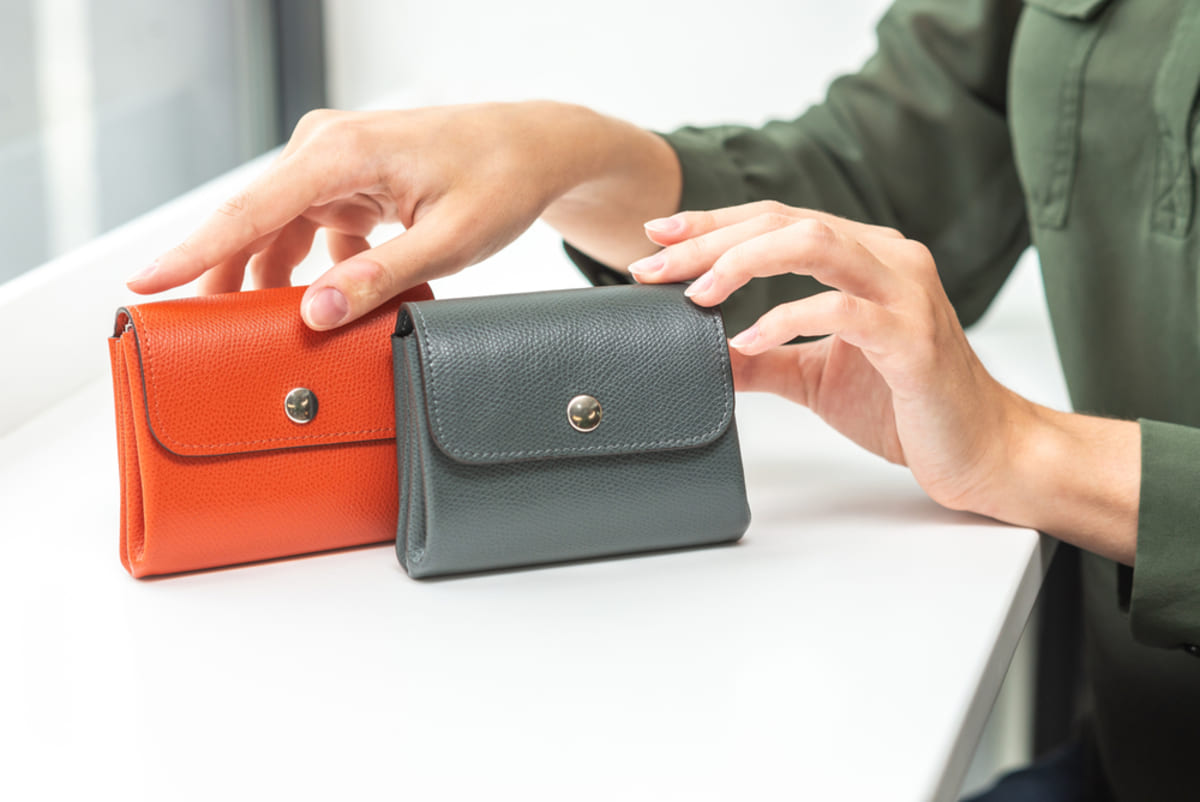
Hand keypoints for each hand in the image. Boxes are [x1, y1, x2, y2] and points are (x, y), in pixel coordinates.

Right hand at [128, 102, 678, 329]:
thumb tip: (315, 313)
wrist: (535, 148)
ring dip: (272, 281)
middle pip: (254, 225)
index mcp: (340, 154)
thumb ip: (380, 277)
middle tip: (202, 342)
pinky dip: (313, 272)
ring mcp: (335, 165)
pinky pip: (310, 233)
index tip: (143, 287)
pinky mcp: (349, 183)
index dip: (191, 253)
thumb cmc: (499, 181)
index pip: (248, 209)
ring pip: (279, 233)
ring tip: (260, 337)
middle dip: (227, 281)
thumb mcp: (447, 241)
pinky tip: (325, 308)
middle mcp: (326, 151)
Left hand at [627, 202, 1139, 562]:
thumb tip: (704, 354)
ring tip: (697, 294)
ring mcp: (904, 291)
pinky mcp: (912, 336)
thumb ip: (766, 358)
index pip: (776, 221)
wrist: (982, 451)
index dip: (713, 223)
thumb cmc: (907, 407)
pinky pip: (841, 309)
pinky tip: (748, 341)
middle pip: (784, 222)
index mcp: (865, 258)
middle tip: (654, 266)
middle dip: (710, 241)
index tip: (656, 235)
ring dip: (743, 262)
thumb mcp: (816, 377)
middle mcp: (887, 259)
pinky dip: (786, 319)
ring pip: (814, 243)